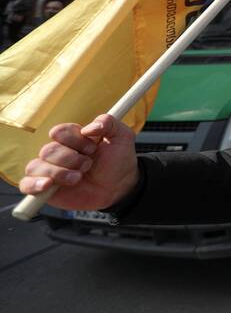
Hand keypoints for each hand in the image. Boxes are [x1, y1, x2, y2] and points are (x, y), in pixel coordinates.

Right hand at [19, 114, 138, 210]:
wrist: (119, 187)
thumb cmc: (118, 160)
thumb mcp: (122, 137)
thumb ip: (109, 123)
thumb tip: (89, 128)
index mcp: (72, 138)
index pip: (59, 131)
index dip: (74, 139)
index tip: (92, 147)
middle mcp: (58, 152)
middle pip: (48, 150)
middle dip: (71, 158)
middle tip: (88, 165)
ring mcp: (49, 170)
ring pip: (36, 166)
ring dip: (59, 172)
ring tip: (78, 178)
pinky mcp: (44, 189)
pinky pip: (26, 184)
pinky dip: (34, 184)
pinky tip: (48, 185)